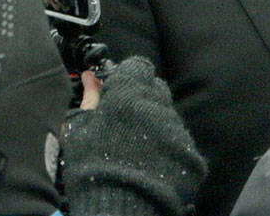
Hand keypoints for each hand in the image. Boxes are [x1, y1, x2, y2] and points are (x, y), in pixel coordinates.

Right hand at [62, 57, 206, 215]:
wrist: (122, 208)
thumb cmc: (93, 166)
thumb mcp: (80, 131)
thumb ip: (90, 100)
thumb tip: (92, 76)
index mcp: (131, 95)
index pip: (137, 67)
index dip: (126, 77)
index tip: (116, 91)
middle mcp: (159, 104)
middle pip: (154, 88)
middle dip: (140, 97)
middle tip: (122, 120)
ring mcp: (177, 126)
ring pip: (166, 112)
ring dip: (153, 120)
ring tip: (135, 144)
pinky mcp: (189, 148)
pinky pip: (177, 136)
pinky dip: (165, 142)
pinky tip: (150, 158)